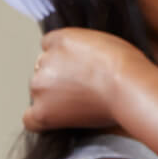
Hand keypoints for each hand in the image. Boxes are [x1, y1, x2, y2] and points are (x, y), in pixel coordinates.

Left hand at [22, 27, 144, 131]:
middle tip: (83, 89)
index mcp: (60, 38)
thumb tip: (79, 64)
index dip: (64, 60)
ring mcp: (40, 85)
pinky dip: (40, 119)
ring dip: (53, 98)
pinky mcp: (42, 110)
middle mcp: (45, 59)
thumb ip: (82, 49)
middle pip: (43, 70)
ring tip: (82, 103)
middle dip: (58, 79)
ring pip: (39, 92)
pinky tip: (55, 119)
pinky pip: (30, 119)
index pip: (49, 47)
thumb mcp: (104, 42)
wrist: (128, 86)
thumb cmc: (127, 67)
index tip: (77, 70)